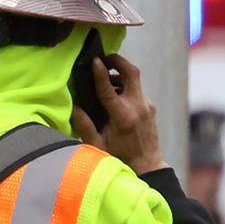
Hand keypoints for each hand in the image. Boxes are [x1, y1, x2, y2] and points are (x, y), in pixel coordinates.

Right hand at [72, 51, 161, 170]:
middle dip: (118, 61)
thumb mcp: (96, 145)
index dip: (100, 73)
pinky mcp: (150, 107)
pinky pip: (136, 90)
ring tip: (104, 79)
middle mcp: (138, 107)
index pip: (109, 89)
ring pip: (134, 80)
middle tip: (104, 58)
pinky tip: (113, 93)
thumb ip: (83, 125)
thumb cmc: (119, 156)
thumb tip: (73, 106)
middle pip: (132, 73)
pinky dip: (124, 86)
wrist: (147, 165)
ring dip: (119, 74)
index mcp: (123, 116)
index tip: (94, 60)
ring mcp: (147, 106)